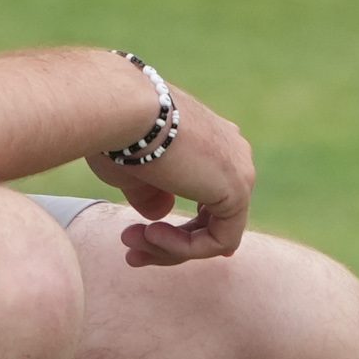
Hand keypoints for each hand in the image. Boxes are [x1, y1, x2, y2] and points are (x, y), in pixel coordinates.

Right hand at [84, 85, 254, 266]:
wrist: (123, 110)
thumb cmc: (117, 133)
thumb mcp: (133, 170)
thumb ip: (151, 194)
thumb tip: (161, 214)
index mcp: (211, 139)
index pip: (204, 193)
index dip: (177, 225)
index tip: (141, 238)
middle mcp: (232, 152)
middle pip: (210, 217)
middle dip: (167, 241)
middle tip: (127, 248)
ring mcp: (240, 171)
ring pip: (215, 233)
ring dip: (169, 246)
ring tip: (130, 240)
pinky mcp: (239, 191)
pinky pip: (219, 240)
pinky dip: (184, 247)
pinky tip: (151, 234)